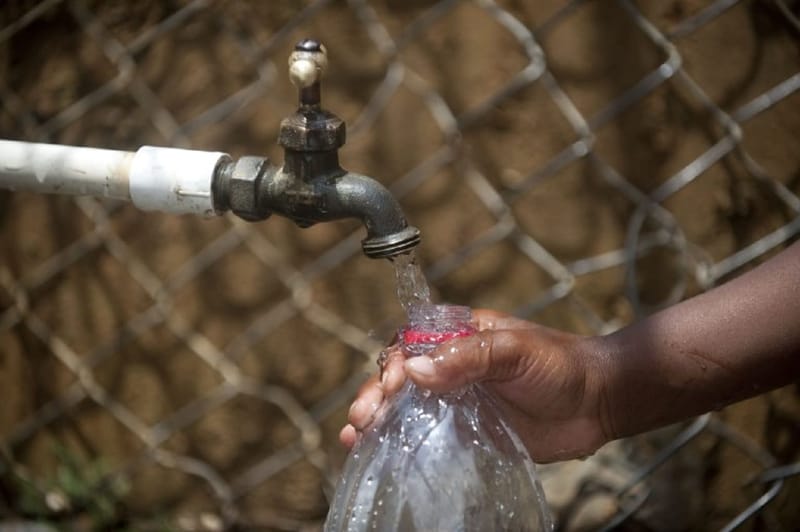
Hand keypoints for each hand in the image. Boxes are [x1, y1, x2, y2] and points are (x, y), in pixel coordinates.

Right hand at [340, 309, 611, 462]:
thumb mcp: (515, 350)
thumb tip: (416, 370)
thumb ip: (468, 357)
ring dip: (378, 419)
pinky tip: (378, 453)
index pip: (411, 343)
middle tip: (361, 418)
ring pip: (406, 406)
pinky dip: (399, 442)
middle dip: (375, 394)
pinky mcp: (466, 431)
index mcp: (459, 336)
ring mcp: (456, 400)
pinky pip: (426, 435)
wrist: (598, 403)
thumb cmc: (561, 364)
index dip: (394, 364)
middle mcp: (451, 366)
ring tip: (355, 437)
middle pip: (400, 376)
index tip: (392, 386)